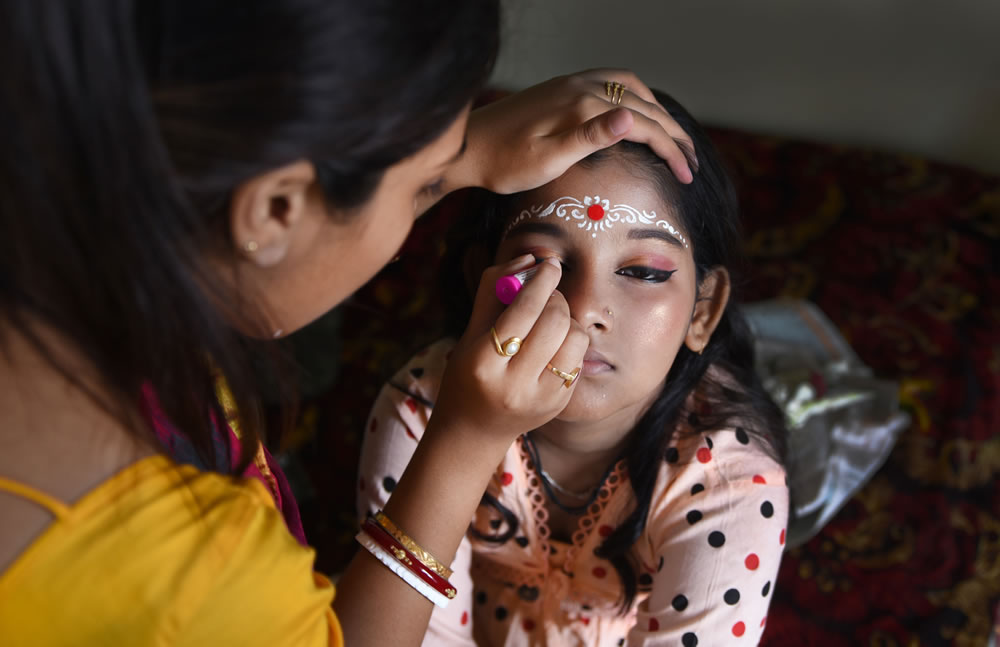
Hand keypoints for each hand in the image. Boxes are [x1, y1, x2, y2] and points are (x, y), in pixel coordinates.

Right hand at [428, 254, 588, 443]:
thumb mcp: (470, 331)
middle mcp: (513, 385)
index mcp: (484, 363)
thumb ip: (494, 289)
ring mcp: (540, 399)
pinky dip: (569, 344)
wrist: (474, 429)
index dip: (541, 281)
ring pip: (575, 339)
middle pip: (555, 321)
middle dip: (555, 298)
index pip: (524, 310)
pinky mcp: (559, 405)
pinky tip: (551, 348)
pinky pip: (578, 359)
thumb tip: (530, 258)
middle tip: (546, 296)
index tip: (550, 264)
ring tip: (550, 323)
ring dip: (568, 321)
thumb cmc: (468, 372)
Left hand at [449, 68, 695, 195]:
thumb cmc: (504, 163)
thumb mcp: (548, 159)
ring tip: (673, 137)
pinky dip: (635, 94)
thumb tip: (632, 117)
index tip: (688, 175)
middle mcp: (582, 87)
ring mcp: (573, 83)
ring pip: (632, 89)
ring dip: (658, 111)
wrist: (467, 146)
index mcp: (583, 107)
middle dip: (673, 134)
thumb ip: (591, 137)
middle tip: (692, 161)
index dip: (670, 150)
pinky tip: (636, 110)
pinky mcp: (563, 87)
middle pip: (645, 106)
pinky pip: (612, 81)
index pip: (644, 126)